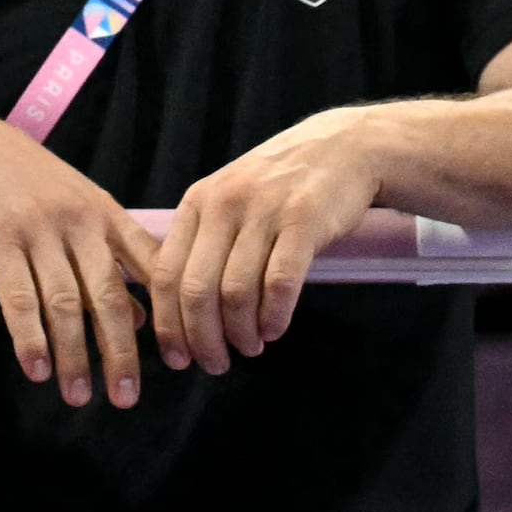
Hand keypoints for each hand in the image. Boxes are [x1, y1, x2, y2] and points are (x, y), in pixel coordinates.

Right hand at [0, 105, 160, 408]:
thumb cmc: (23, 181)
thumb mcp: (79, 209)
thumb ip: (113, 260)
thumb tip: (142, 318)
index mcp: (106, 216)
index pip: (150, 269)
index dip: (167, 316)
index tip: (179, 359)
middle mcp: (80, 224)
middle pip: (109, 296)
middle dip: (121, 352)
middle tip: (126, 396)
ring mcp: (40, 233)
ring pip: (64, 304)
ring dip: (73, 356)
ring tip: (79, 396)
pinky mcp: (0, 242)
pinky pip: (18, 298)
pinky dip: (29, 339)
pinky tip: (37, 369)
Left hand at [147, 112, 385, 373]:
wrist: (345, 147)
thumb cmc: (282, 186)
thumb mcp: (228, 198)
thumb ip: (201, 244)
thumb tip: (179, 312)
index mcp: (197, 203)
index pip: (165, 275)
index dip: (169, 326)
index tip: (178, 358)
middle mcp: (224, 204)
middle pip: (197, 292)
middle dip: (203, 340)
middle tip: (216, 364)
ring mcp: (264, 211)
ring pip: (236, 293)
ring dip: (241, 333)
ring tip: (251, 347)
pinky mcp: (304, 220)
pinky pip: (279, 284)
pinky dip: (274, 317)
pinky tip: (275, 329)